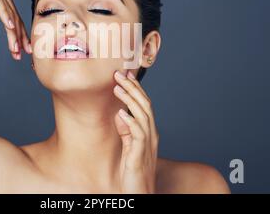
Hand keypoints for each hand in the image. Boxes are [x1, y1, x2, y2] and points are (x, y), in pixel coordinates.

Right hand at [0, 0, 30, 59]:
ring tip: (15, 48)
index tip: (22, 52)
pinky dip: (5, 15)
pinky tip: (10, 27)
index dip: (19, 36)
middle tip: (23, 54)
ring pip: (9, 12)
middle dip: (20, 37)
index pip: (14, 18)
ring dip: (13, 32)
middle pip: (15, 17)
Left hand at [113, 70, 158, 193]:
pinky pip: (138, 135)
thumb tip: (120, 114)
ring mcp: (148, 144)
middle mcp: (151, 135)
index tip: (125, 75)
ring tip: (117, 87)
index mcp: (148, 132)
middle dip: (132, 88)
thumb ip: (126, 131)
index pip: (144, 104)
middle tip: (119, 74)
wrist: (140, 195)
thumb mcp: (129, 148)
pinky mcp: (140, 155)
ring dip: (130, 99)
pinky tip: (121, 113)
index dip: (135, 89)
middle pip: (145, 105)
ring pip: (143, 115)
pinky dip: (130, 122)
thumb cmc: (133, 173)